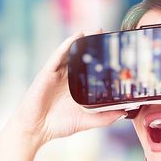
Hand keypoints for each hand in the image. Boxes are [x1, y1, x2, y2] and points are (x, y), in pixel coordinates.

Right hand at [6, 28, 126, 145]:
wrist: (36, 129)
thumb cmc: (58, 125)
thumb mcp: (87, 121)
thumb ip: (105, 117)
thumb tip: (125, 112)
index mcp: (77, 86)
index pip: (91, 68)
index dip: (103, 58)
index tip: (118, 51)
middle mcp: (68, 77)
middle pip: (83, 56)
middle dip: (95, 44)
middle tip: (110, 36)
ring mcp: (58, 73)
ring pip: (72, 51)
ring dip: (84, 39)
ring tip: (98, 31)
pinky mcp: (48, 72)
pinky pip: (58, 55)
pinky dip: (68, 44)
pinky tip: (78, 36)